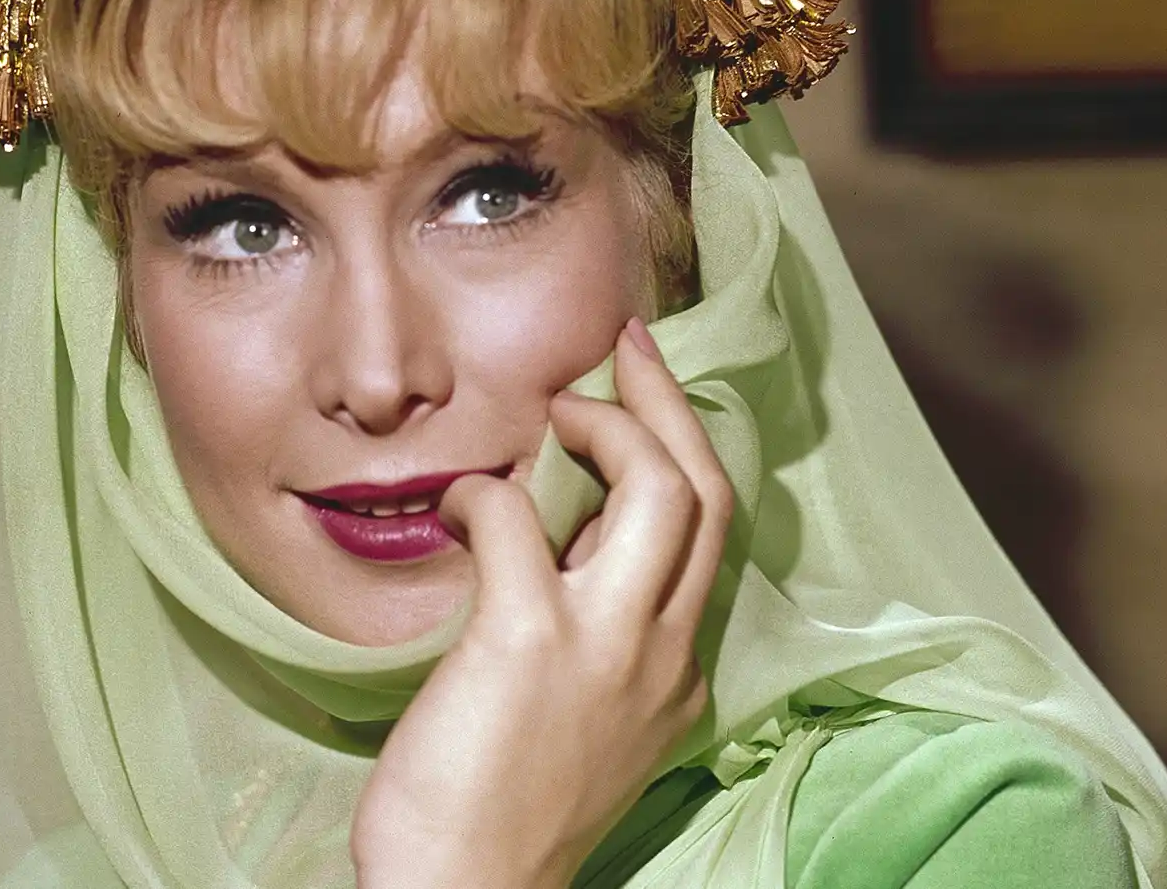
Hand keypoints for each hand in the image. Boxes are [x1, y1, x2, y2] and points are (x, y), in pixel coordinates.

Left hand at [351, 319, 732, 888]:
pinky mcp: (528, 639)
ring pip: (659, 489)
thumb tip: (556, 553)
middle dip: (668, 404)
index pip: (708, 537)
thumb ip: (597, 643)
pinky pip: (516, 517)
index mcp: (678, 674)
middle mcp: (662, 653)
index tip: (644, 402)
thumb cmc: (505, 817)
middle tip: (623, 350)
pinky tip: (458, 507)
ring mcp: (604, 644)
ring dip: (608, 427)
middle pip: (704, 493)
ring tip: (558, 410)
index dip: (680, 452)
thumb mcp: (589, 725)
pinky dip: (485, 493)